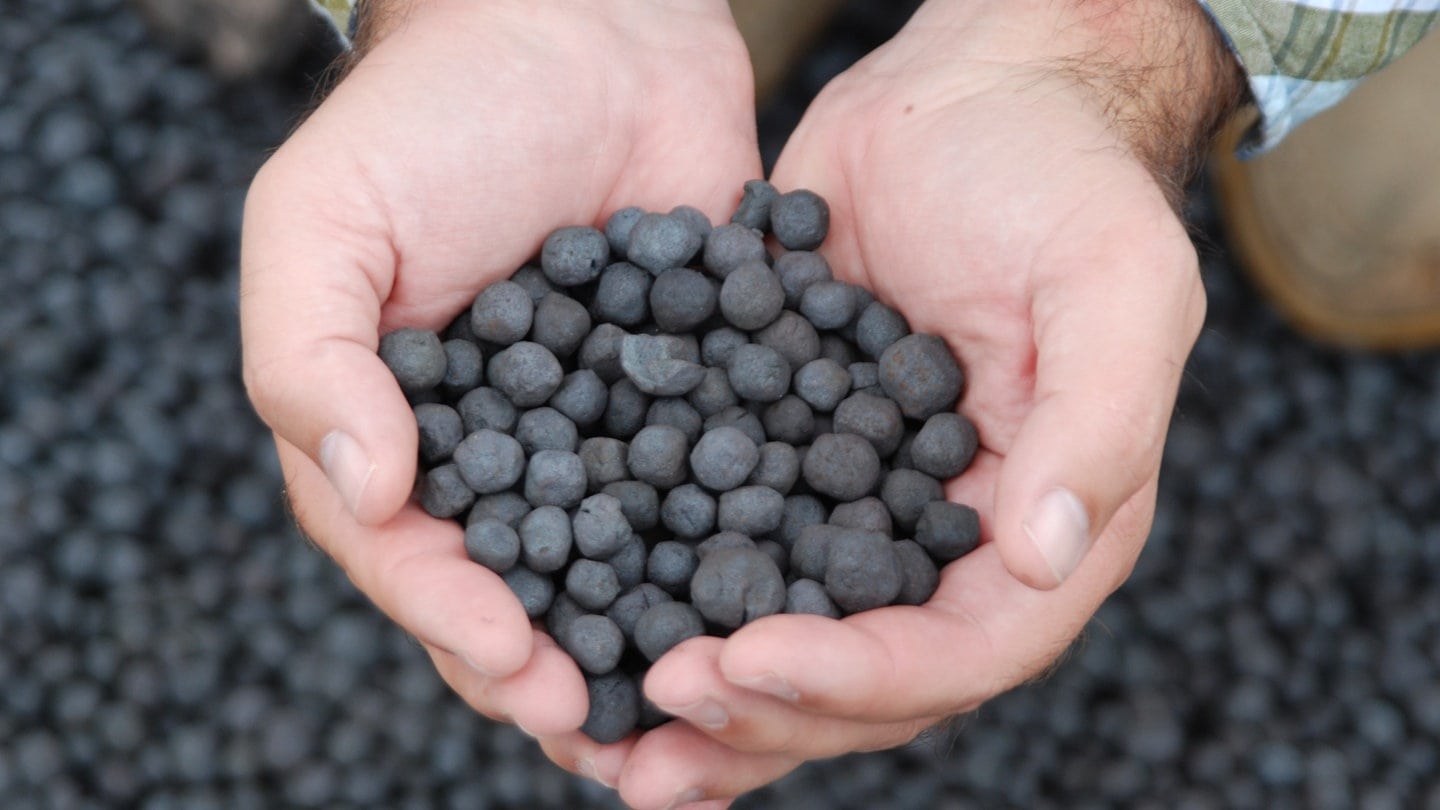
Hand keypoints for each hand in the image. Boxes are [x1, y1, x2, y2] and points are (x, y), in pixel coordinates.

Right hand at [239, 0, 760, 767]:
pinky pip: (726, 486)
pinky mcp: (706, 394)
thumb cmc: (432, 115)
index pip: (417, 560)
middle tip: (613, 742)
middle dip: (564, 673)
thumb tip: (366, 490)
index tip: (517, 665)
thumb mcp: (323, 221)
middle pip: (529, 593)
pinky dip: (751, 555)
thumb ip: (310, 357)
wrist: (581, 24)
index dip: (458, 622)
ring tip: (705, 728)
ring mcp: (611, 433)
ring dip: (661, 651)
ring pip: (634, 568)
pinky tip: (790, 612)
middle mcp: (510, 457)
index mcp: (405, 438)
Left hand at [600, 1, 1243, 804]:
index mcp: (1045, 524)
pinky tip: (596, 618)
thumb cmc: (1057, 176)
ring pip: (792, 637)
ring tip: (611, 731)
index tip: (749, 660)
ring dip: (709, 696)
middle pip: (869, 677)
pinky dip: (669, 596)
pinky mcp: (790, 460)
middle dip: (763, 709)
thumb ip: (1094, 424)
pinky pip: (733, 549)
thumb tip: (1042, 558)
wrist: (965, 94)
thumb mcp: (1114, 283)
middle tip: (656, 706)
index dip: (861, 677)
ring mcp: (866, 508)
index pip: (964, 648)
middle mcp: (955, 542)